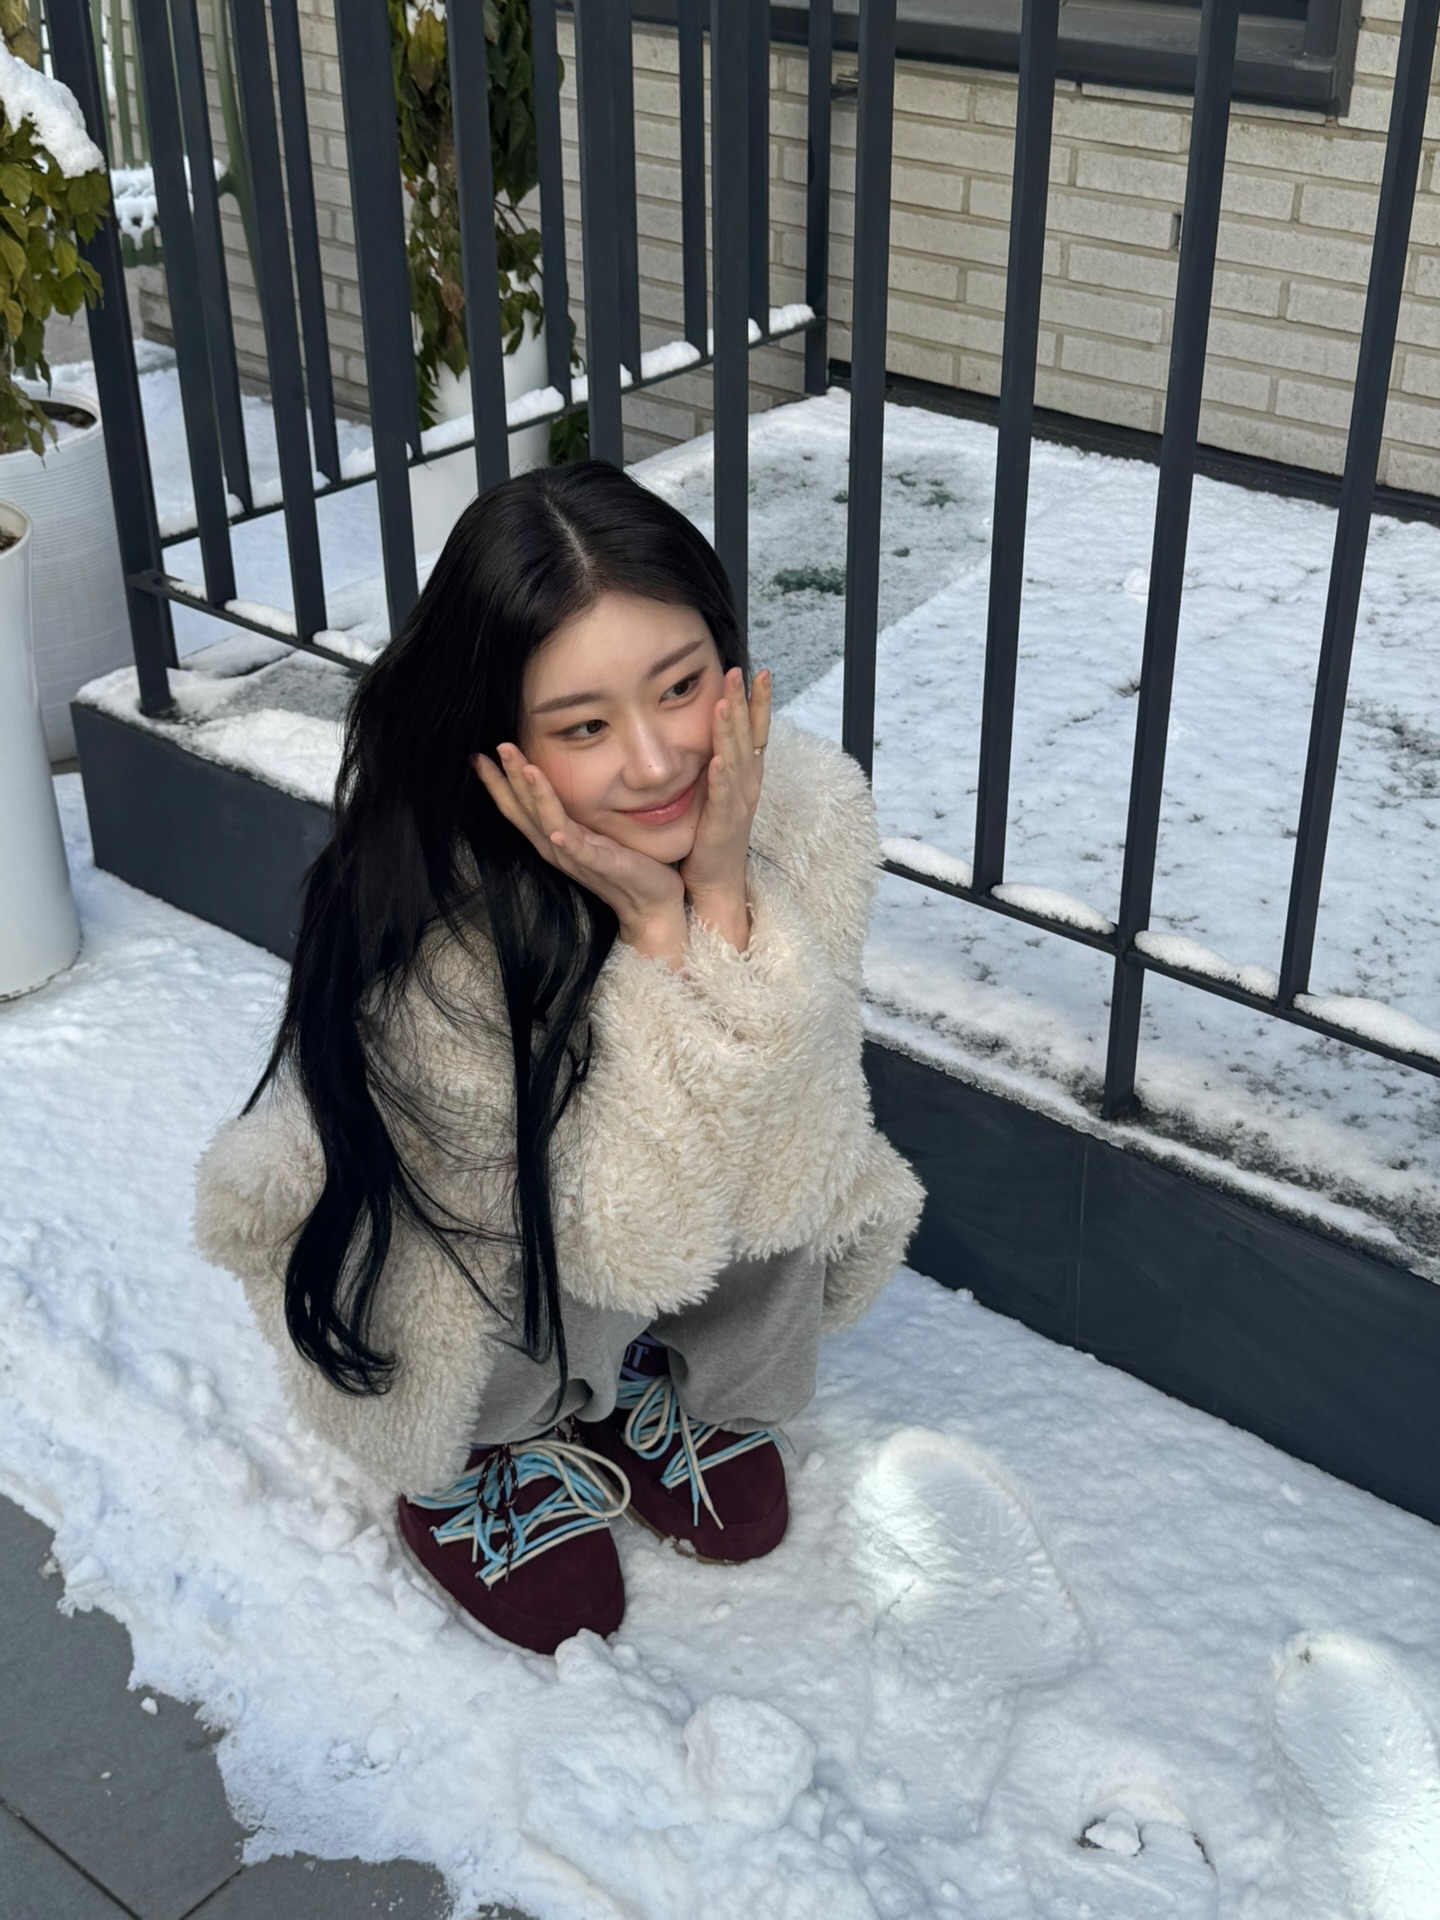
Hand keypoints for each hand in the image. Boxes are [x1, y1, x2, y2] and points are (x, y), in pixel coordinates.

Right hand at [473, 745, 685, 958]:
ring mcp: (576, 857)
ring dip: (535, 794)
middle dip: (508, 778)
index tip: (478, 755)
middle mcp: (556, 848)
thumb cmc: (622, 865)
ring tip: (525, 766)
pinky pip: (580, 852)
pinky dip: (566, 841)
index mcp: (552, 839)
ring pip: (547, 822)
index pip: (517, 807)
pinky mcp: (602, 864)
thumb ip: (570, 815)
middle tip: (498, 746)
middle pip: (524, 810)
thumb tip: (559, 784)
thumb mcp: (589, 834)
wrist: (649, 904)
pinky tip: (556, 830)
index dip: (497, 783)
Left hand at [680, 667, 771, 912]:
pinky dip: (722, 775)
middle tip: (739, 671)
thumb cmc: (711, 836)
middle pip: (748, 736)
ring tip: (726, 702)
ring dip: (731, 729)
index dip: (758, 702)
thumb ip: (714, 764)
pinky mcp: (723, 823)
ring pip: (737, 758)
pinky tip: (718, 759)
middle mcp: (748, 785)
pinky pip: (724, 795)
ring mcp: (738, 803)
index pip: (756, 731)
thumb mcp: (715, 792)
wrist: (715, 880)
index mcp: (746, 775)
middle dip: (744, 702)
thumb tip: (708, 736)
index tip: (758, 672)